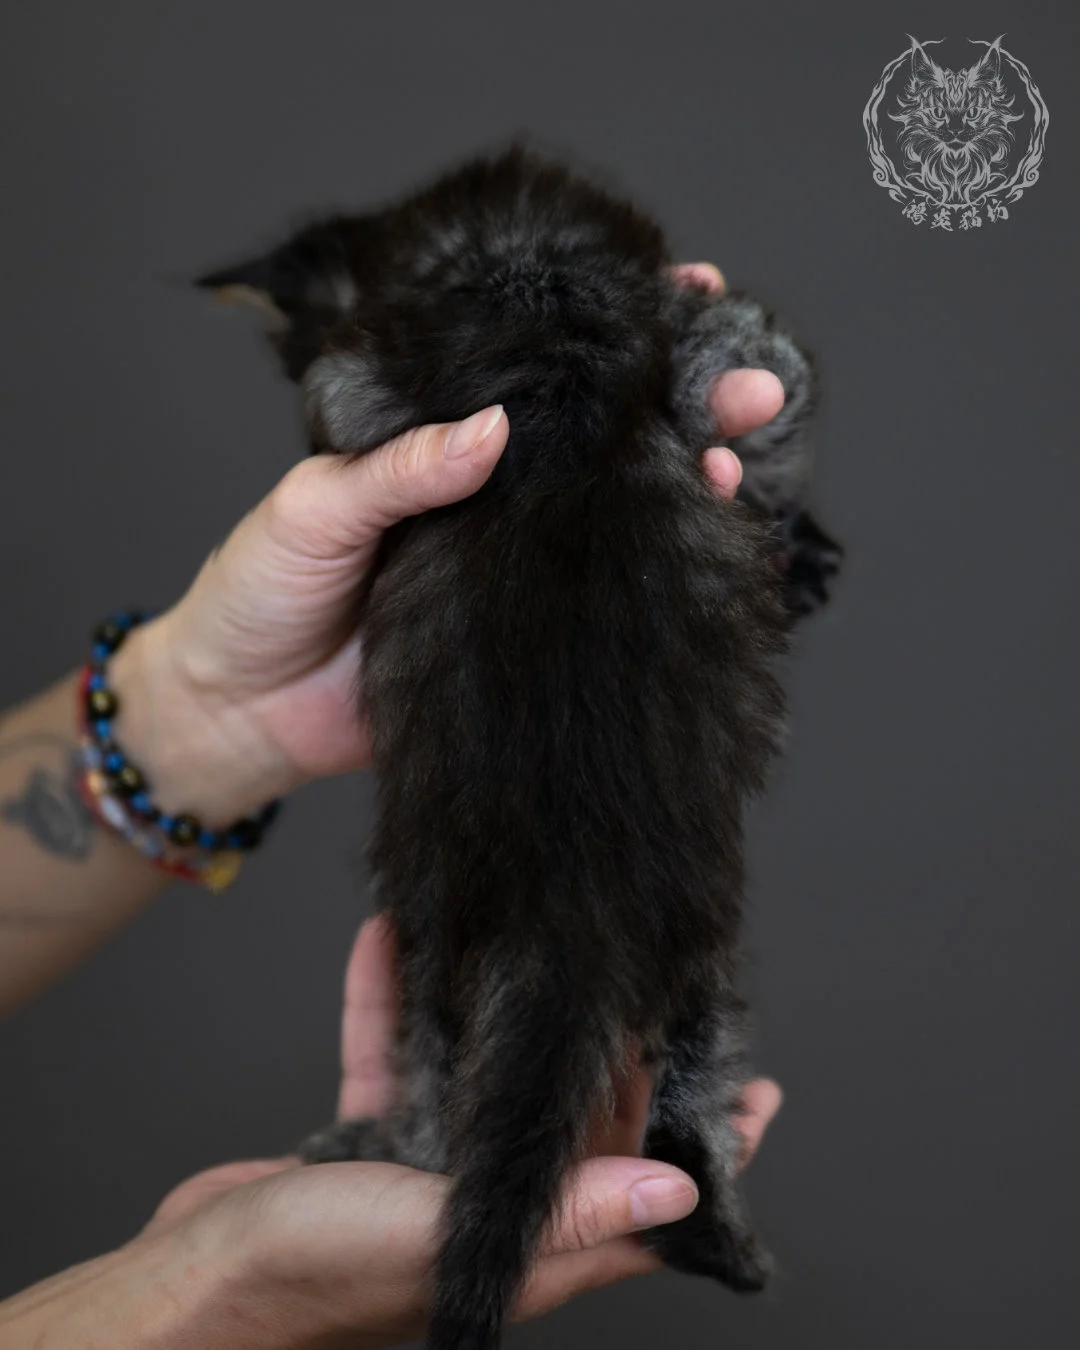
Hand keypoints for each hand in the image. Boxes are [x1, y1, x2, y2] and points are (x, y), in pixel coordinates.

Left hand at [106, 263, 783, 826]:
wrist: (242, 710)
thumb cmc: (259, 590)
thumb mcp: (312, 508)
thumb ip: (400, 470)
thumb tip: (494, 429)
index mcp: (440, 442)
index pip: (537, 370)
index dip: (614, 332)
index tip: (687, 291)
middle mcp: (493, 495)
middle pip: (604, 437)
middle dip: (686, 403)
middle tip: (750, 389)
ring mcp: (514, 563)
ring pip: (618, 510)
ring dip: (687, 479)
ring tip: (731, 458)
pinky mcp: (520, 632)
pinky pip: (598, 595)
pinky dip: (655, 569)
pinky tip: (701, 540)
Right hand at [133, 916, 781, 1348]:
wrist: (200, 1284)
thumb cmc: (320, 1275)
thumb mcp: (447, 1233)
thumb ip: (567, 1215)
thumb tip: (681, 1191)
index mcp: (534, 1241)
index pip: (649, 1197)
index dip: (708, 1152)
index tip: (758, 1098)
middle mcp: (490, 1202)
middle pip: (579, 1123)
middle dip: (615, 1055)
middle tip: (648, 979)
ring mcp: (428, 1168)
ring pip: (489, 1078)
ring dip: (502, 1013)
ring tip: (531, 943)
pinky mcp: (369, 1140)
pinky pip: (398, 1055)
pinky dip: (397, 1002)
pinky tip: (391, 940)